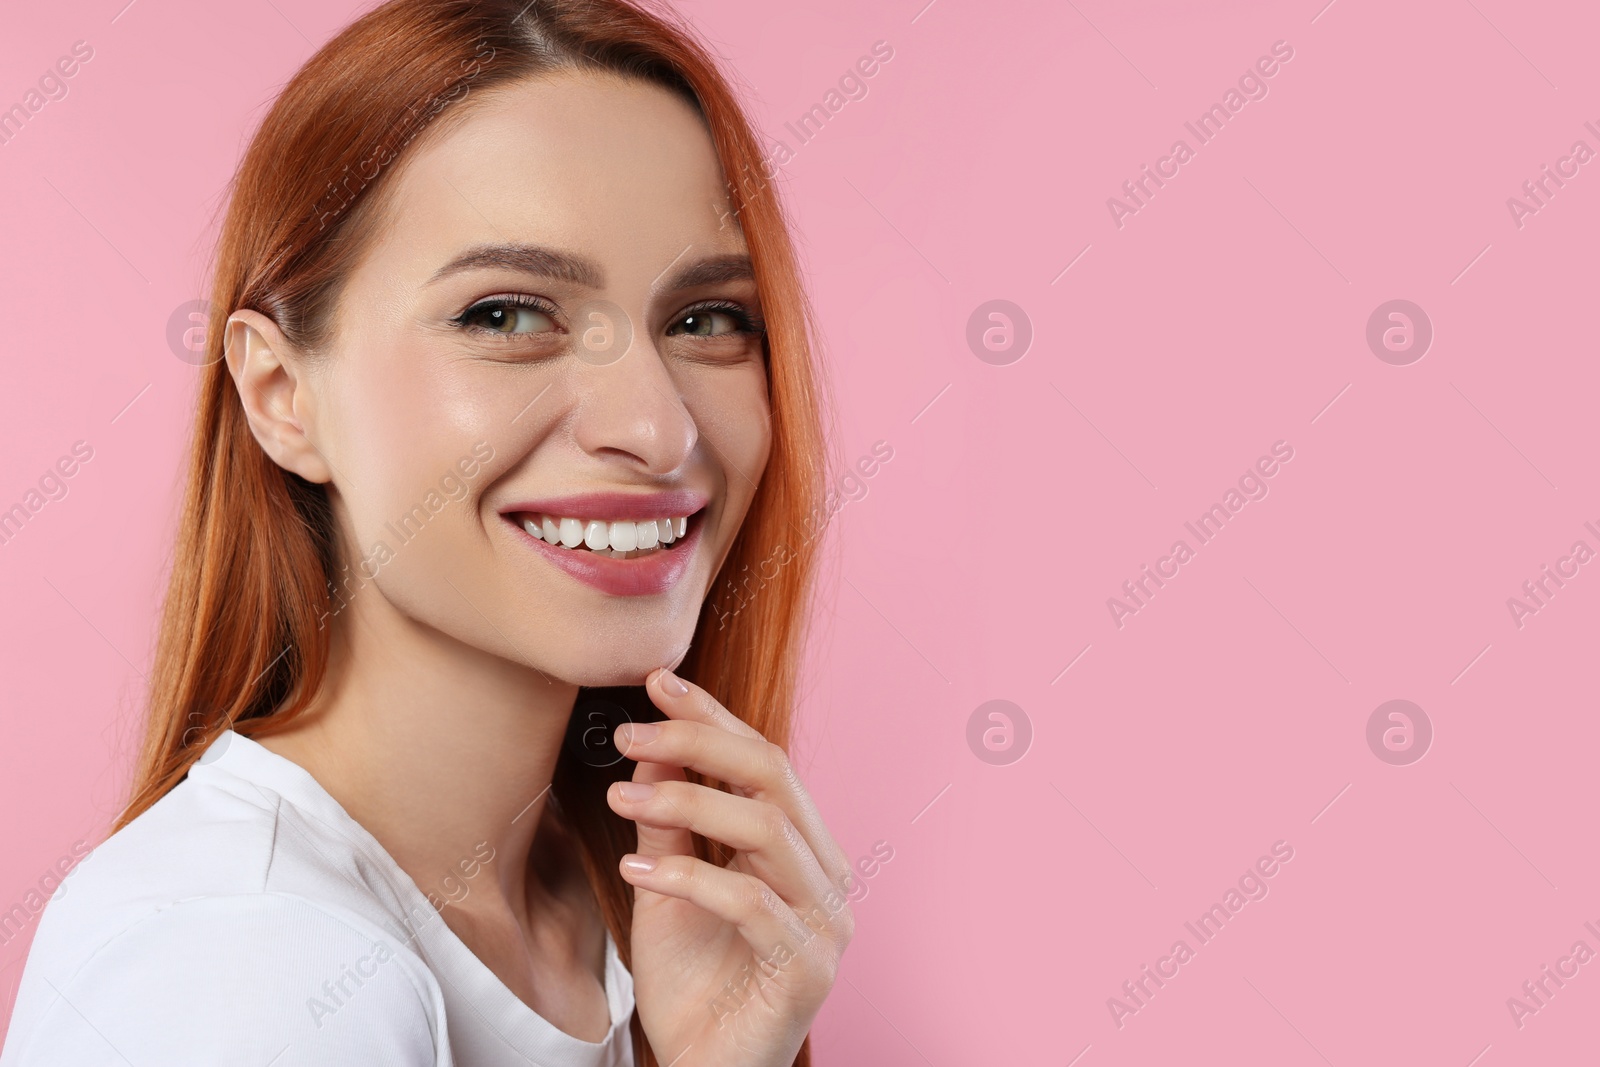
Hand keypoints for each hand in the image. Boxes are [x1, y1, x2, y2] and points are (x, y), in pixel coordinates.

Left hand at [607, 667, 853, 1066]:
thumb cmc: (694, 985)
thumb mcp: (667, 886)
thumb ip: (668, 821)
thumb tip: (651, 747)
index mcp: (803, 850)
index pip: (765, 762)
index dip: (714, 717)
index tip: (658, 682)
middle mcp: (827, 877)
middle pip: (775, 778)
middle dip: (701, 743)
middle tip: (633, 733)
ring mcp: (825, 922)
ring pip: (766, 830)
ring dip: (689, 803)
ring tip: (622, 799)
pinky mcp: (806, 967)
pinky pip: (748, 902)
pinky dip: (688, 877)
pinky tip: (637, 869)